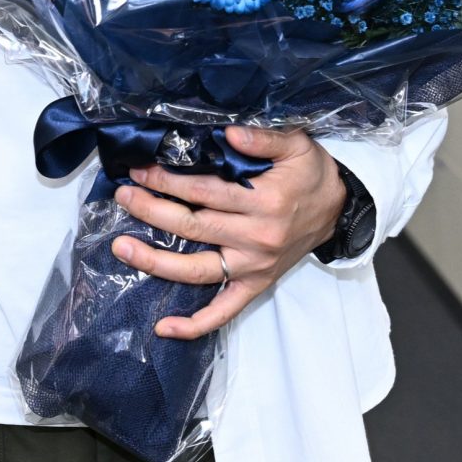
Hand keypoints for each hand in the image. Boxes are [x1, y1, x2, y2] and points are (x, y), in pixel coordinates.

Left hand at [111, 125, 347, 340]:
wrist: (340, 209)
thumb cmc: (312, 173)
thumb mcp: (297, 145)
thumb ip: (263, 138)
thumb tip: (228, 134)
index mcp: (264, 201)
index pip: (204, 191)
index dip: (168, 181)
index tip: (140, 171)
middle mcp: (256, 238)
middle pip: (192, 227)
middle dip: (151, 211)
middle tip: (122, 197)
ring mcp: (254, 266)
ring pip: (197, 270)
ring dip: (156, 262)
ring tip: (122, 249)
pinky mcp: (256, 285)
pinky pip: (224, 311)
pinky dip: (195, 324)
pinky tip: (165, 327)